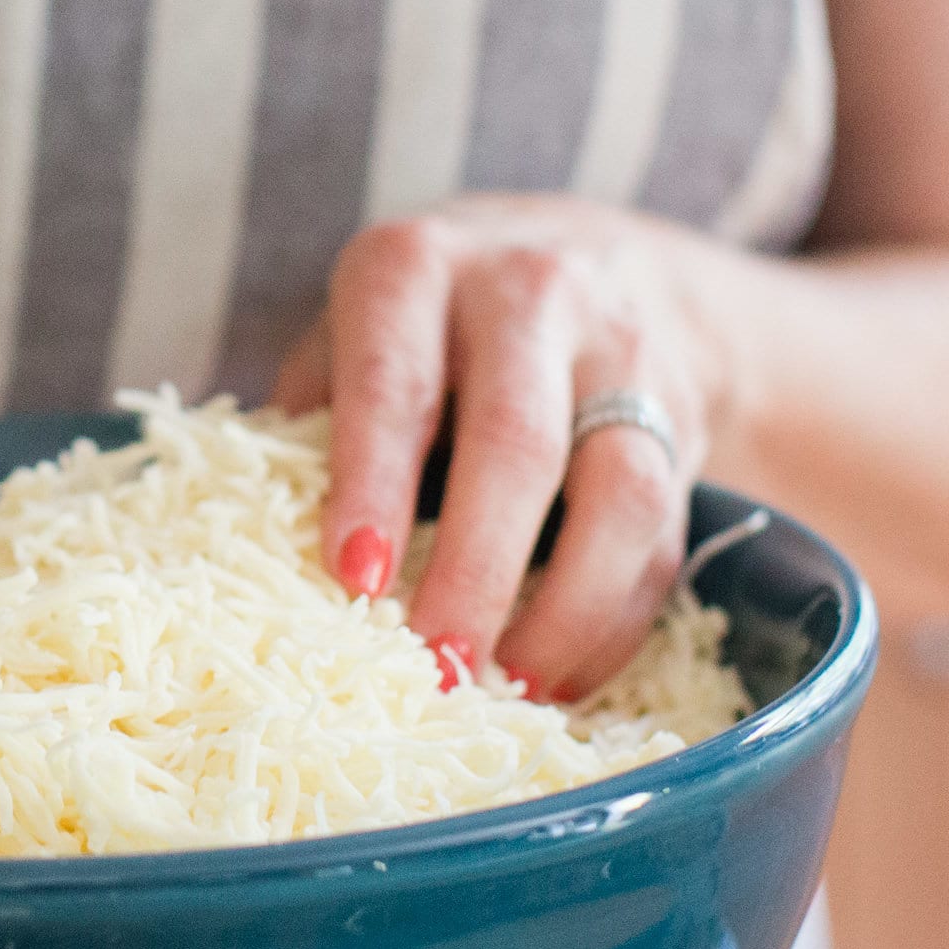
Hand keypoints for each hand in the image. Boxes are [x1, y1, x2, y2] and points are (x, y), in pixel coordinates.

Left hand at [274, 197, 728, 701]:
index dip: (373, 485)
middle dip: (476, 570)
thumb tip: (263, 543)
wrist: (605, 259)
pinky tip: (565, 675)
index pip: (394, 384)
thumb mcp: (360, 328)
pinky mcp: (684, 417)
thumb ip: (316, 415)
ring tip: (513, 688)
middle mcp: (528, 294)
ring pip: (618, 494)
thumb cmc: (435, 320)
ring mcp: (622, 353)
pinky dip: (616, 621)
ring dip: (567, 610)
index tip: (354, 578)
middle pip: (516, 444)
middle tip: (438, 668)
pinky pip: (664, 535)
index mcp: (416, 268)